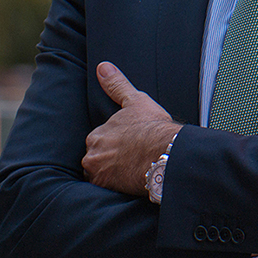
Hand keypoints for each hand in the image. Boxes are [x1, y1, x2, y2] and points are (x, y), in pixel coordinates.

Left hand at [82, 61, 182, 196]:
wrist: (165, 152)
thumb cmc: (152, 127)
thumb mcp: (135, 101)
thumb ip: (116, 85)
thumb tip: (103, 67)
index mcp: (96, 135)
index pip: (99, 141)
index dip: (114, 143)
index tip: (128, 145)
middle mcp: (92, 155)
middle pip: (97, 159)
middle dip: (110, 159)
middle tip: (130, 159)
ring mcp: (99, 173)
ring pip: (100, 174)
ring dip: (112, 174)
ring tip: (131, 172)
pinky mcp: (108, 189)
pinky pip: (107, 190)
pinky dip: (116, 187)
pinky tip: (130, 182)